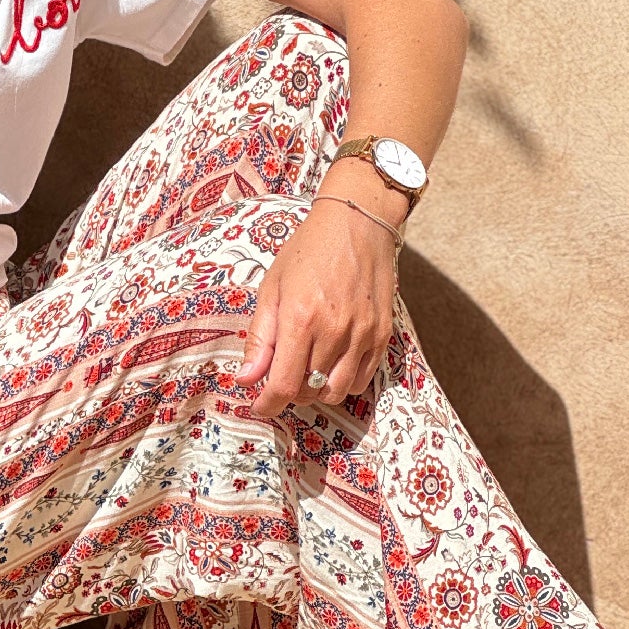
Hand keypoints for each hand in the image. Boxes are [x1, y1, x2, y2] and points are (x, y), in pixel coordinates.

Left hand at [237, 196, 396, 412]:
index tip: (258, 405)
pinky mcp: (382, 335)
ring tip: (305, 370)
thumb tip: (246, 378)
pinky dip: (342, 382)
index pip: (282, 385)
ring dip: (316, 391)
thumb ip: (259, 337)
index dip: (267, 404)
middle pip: (309, 391)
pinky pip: (362, 380)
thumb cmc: (308, 251)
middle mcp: (334, 331)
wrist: (357, 223)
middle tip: (280, 375)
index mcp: (300, 318)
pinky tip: (331, 363)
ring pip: (336, 392)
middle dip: (288, 392)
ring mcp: (362, 335)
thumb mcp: (272, 288)